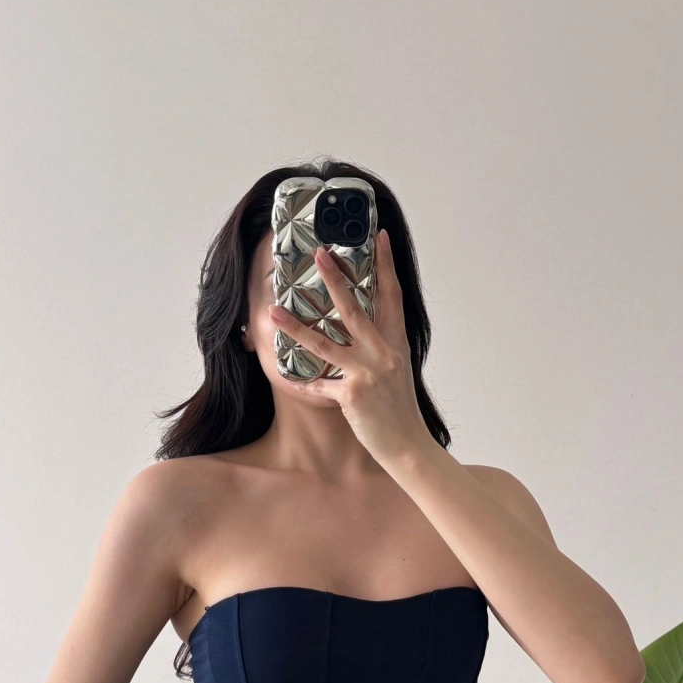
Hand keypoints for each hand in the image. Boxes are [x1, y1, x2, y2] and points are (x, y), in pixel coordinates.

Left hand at [268, 228, 433, 466]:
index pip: (392, 296)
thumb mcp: (398, 372)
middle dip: (335, 279)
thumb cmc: (400, 410)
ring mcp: (367, 373)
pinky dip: (302, 384)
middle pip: (354, 308)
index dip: (386, 265)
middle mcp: (383, 353)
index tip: (380, 237)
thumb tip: (362, 330)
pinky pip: (319, 385)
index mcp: (396, 343)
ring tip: (274, 310)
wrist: (408, 445)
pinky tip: (286, 378)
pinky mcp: (351, 395)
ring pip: (325, 343)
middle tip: (319, 253)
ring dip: (296, 326)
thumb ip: (381, 348)